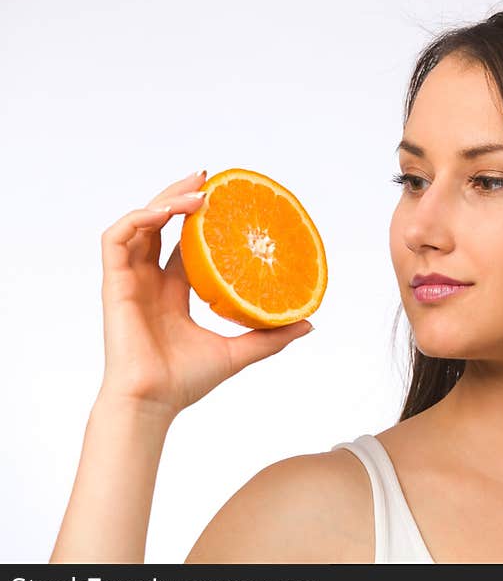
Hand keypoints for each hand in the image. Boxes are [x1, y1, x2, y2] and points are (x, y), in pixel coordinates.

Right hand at [98, 170, 313, 417]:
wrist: (154, 402)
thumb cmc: (186, 382)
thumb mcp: (239, 352)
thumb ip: (271, 337)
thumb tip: (309, 323)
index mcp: (172, 294)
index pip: (183, 246)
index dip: (198, 221)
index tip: (222, 199)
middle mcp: (149, 282)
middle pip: (161, 226)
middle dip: (180, 196)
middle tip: (209, 178)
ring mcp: (130, 281)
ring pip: (141, 224)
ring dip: (165, 200)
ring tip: (197, 190)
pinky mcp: (114, 283)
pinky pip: (118, 238)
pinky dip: (141, 218)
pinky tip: (170, 211)